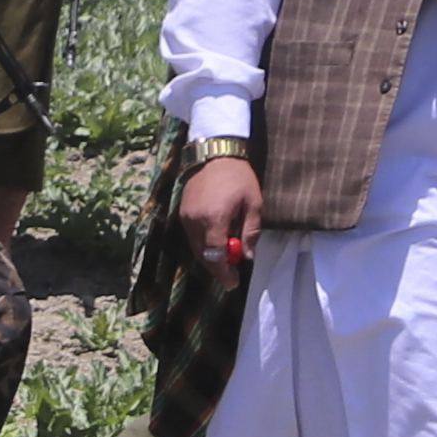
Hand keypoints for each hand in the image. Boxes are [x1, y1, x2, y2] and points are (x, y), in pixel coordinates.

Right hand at [176, 147, 264, 288]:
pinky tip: (215, 244)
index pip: (215, 255)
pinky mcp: (182, 213)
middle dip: (217, 268)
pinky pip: (192, 237)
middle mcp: (196, 221)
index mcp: (215, 218)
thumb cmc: (239, 177)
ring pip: (196, 248)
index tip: (233, 282)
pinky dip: (203, 245)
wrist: (215, 154)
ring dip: (210, 257)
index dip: (224, 272)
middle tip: (231, 275)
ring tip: (226, 260)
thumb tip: (247, 256)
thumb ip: (250, 232)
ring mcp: (186, 217)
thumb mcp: (253, 203)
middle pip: (204, 255)